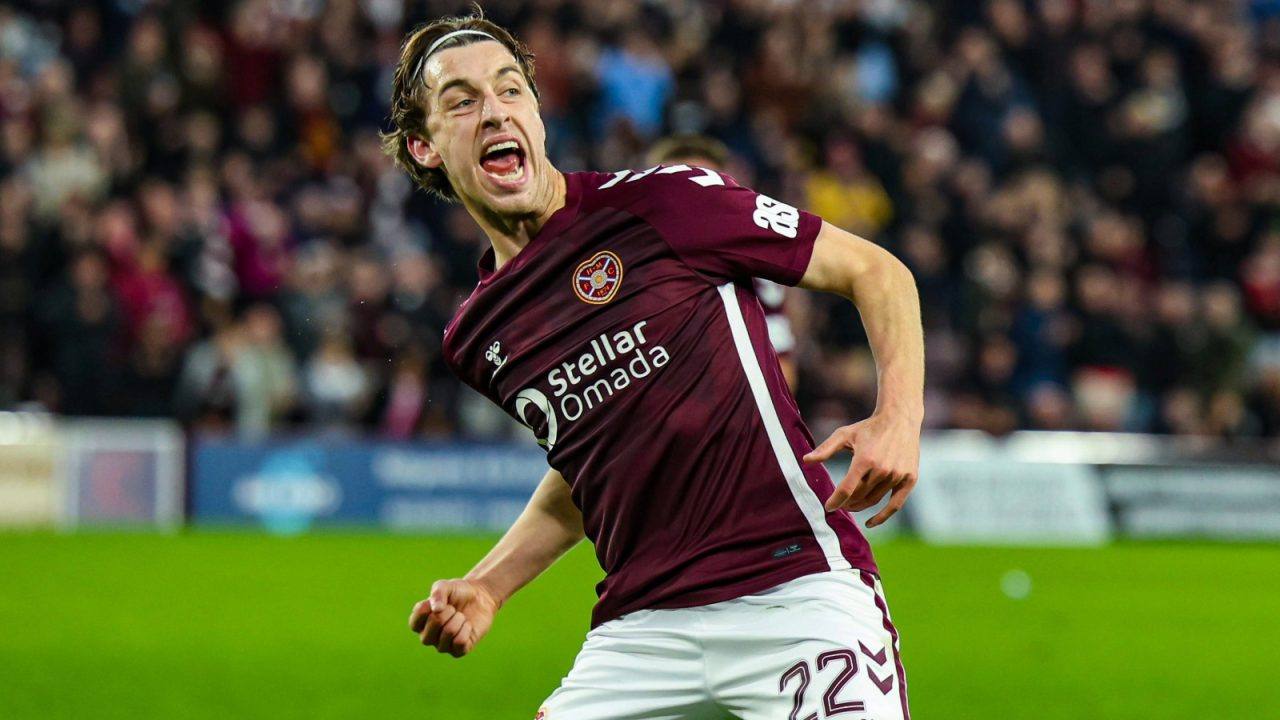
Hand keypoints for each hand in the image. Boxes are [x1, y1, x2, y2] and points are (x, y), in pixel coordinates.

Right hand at [408, 578, 500, 657]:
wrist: (480, 598)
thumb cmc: (458, 592)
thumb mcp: (445, 586)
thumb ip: (437, 593)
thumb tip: (436, 610)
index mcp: (419, 623)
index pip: (414, 622)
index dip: (428, 608)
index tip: (439, 600)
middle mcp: (428, 637)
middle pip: (434, 624)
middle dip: (448, 611)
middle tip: (453, 609)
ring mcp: (442, 646)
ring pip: (449, 632)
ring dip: (459, 619)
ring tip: (461, 616)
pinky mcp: (458, 651)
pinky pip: (460, 642)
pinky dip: (466, 629)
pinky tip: (467, 626)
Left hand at [803, 412, 920, 527]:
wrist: (900, 419)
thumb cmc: (868, 427)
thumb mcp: (844, 434)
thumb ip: (825, 449)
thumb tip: (805, 461)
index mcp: (864, 459)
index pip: (846, 489)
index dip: (835, 501)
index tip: (828, 507)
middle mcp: (882, 469)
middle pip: (859, 496)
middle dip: (846, 503)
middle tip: (839, 505)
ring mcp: (897, 475)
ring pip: (874, 500)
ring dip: (860, 506)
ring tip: (850, 506)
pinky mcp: (909, 479)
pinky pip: (895, 505)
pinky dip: (883, 516)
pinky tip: (870, 522)